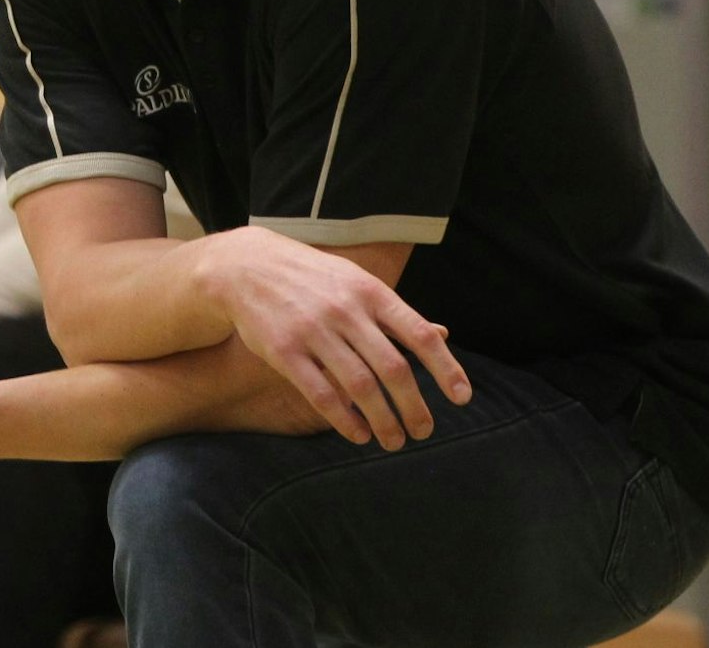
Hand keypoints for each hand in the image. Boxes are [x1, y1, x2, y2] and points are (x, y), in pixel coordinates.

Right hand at [209, 228, 469, 450]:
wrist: (246, 267)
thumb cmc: (312, 279)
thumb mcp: (356, 282)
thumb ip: (394, 313)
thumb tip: (442, 336)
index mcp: (370, 292)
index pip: (420, 335)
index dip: (446, 369)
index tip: (462, 398)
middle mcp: (346, 310)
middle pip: (393, 368)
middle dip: (414, 407)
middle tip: (424, 431)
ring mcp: (313, 331)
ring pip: (360, 386)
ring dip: (383, 421)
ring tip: (394, 441)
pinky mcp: (284, 352)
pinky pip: (321, 394)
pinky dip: (345, 420)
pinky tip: (359, 434)